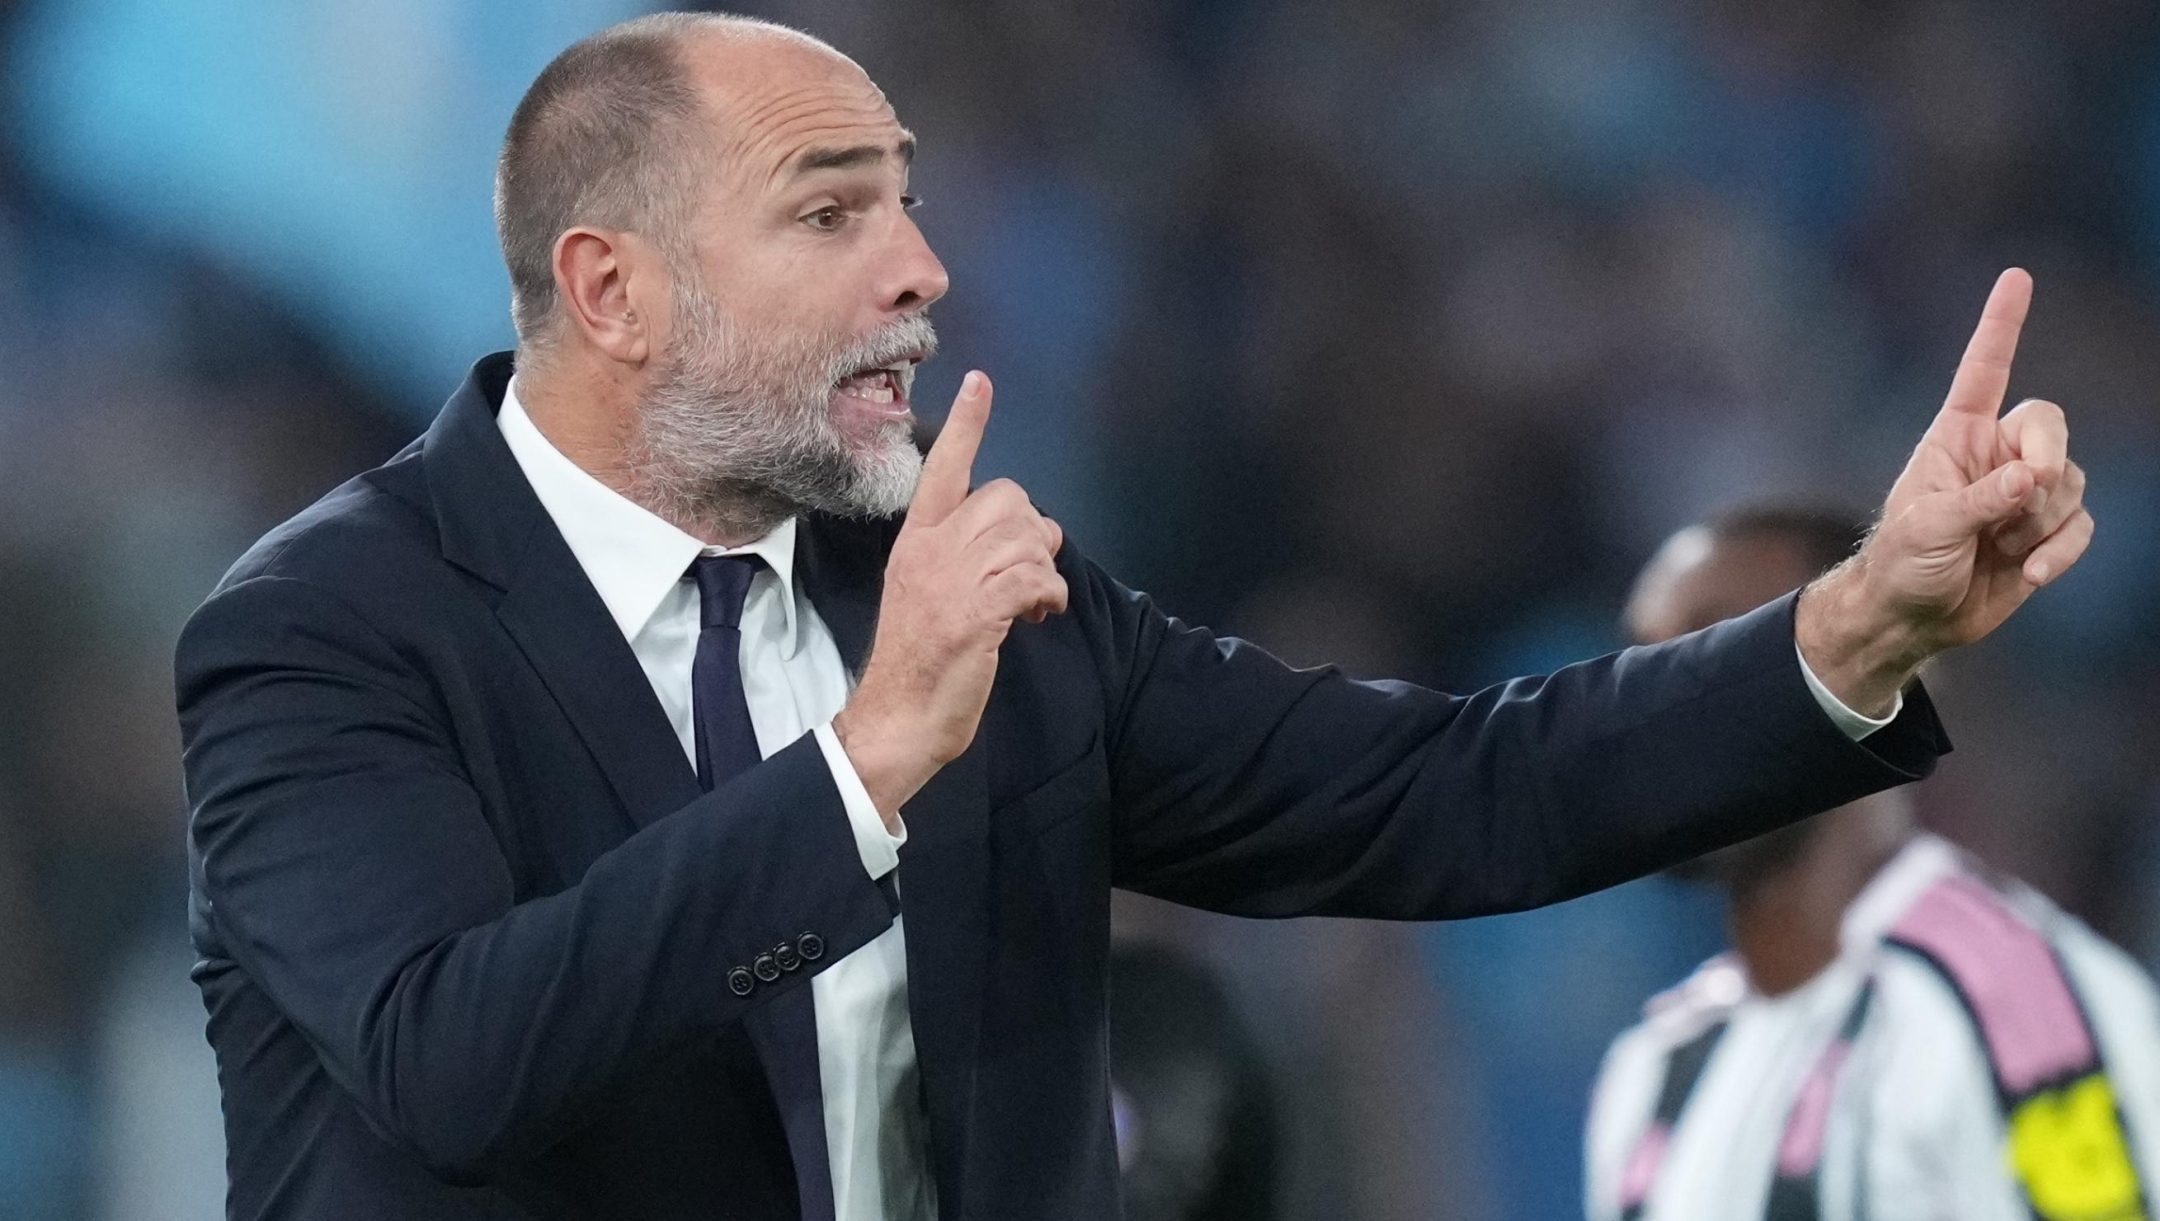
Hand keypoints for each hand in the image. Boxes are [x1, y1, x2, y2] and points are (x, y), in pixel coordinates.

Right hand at [833, 372, 1067, 819]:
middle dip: (1034, 532)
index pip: (944, 468)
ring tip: (1034, 602)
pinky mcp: (975, 613)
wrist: (896, 720)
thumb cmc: (918, 662)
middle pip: (1008, 498)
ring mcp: (952, 580)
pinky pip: (1034, 577)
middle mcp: (931, 550)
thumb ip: (962, 558)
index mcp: (916, 541)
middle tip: (1030, 574)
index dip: (966, 425)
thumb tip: (1015, 541)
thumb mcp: (929, 594)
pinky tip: (1039, 617)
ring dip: (1045, 570)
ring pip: (1027, 536)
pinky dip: (1049, 595)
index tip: (979, 382)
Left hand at [1798, 268, 2093, 714]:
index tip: (2016, 277)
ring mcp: (2023, 494)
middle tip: (2025, 492)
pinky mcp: (2044, 532)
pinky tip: (2030, 573)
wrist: (1912, 618)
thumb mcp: (1928, 527)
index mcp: (1955, 437)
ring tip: (2001, 548)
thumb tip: (2033, 477)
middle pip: (2051, 426)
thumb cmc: (1902, 563)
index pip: (1984, 371)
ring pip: (2070, 482)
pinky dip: (2060, 549)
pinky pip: (2079, 525)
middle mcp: (1995, 456)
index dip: (2000, 326)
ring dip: (2042, 520)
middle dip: (2048, 457)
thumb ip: (1981, 500)